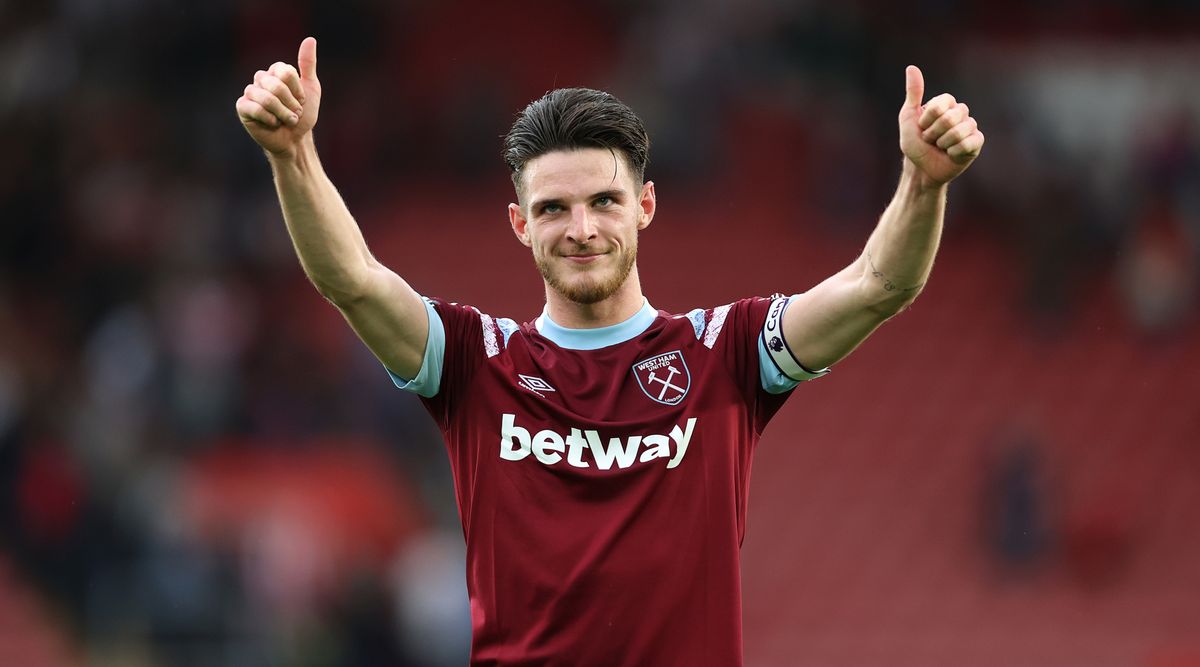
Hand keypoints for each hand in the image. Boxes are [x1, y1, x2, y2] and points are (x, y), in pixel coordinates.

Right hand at [235, 37, 321, 156]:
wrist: (295, 139)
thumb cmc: (303, 115)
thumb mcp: (311, 89)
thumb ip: (308, 64)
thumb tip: (310, 39)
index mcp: (276, 71)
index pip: (286, 72)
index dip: (297, 90)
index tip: (301, 100)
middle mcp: (261, 79)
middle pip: (276, 85)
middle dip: (290, 104)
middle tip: (295, 113)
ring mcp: (250, 92)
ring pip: (266, 98)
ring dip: (282, 114)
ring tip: (287, 121)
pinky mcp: (242, 107)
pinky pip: (255, 108)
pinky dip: (270, 119)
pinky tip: (273, 124)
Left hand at [898, 65, 983, 186]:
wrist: (921, 169)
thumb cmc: (914, 143)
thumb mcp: (908, 117)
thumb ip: (913, 93)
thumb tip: (911, 67)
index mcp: (946, 103)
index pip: (941, 104)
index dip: (927, 119)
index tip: (922, 127)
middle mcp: (960, 112)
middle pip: (950, 118)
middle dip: (934, 133)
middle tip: (930, 140)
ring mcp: (970, 127)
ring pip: (959, 131)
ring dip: (943, 144)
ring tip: (940, 147)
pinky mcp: (977, 142)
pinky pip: (969, 143)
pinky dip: (954, 152)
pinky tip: (951, 154)